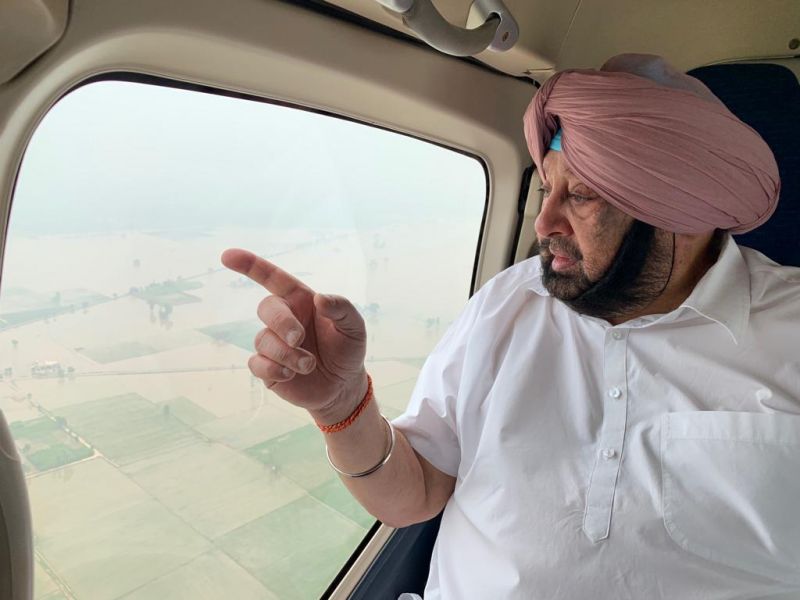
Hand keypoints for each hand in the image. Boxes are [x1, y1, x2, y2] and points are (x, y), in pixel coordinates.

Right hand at [220, 248, 367, 420]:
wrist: (342, 386)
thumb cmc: (347, 350)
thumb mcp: (354, 327)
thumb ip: (342, 308)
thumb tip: (320, 299)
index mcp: (301, 301)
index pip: (272, 278)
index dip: (250, 265)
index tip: (227, 256)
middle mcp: (283, 318)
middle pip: (266, 308)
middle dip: (282, 323)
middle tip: (299, 339)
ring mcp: (273, 342)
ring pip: (263, 340)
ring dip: (287, 354)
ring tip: (309, 365)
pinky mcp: (266, 367)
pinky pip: (256, 363)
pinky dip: (273, 369)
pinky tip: (290, 374)